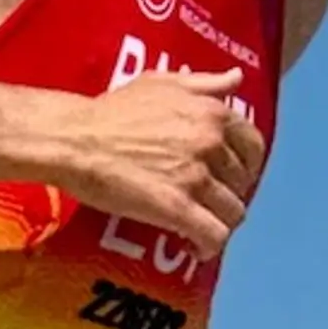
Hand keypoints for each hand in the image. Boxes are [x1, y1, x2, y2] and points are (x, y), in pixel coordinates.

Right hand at [62, 69, 266, 253]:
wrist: (74, 140)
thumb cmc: (110, 111)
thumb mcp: (161, 82)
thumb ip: (204, 83)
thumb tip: (236, 79)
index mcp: (212, 114)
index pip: (253, 145)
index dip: (245, 165)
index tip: (229, 175)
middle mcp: (211, 145)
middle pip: (242, 182)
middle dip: (228, 195)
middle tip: (206, 203)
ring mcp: (196, 178)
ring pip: (232, 212)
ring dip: (218, 223)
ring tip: (198, 228)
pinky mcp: (177, 208)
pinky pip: (213, 235)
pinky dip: (209, 246)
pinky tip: (194, 249)